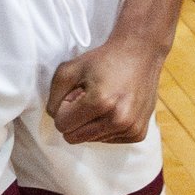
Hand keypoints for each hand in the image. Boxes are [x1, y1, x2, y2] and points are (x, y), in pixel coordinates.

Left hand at [45, 35, 163, 144]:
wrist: (140, 55)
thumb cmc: (103, 60)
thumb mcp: (69, 69)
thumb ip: (54, 96)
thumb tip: (55, 117)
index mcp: (100, 102)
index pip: (62, 125)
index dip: (64, 109)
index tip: (75, 94)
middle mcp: (118, 120)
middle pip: (74, 137)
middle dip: (75, 119)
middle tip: (88, 99)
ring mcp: (130, 129)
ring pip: (91, 140)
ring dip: (91, 123)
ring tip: (104, 101)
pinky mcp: (138, 133)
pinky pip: (107, 140)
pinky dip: (106, 127)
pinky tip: (115, 108)